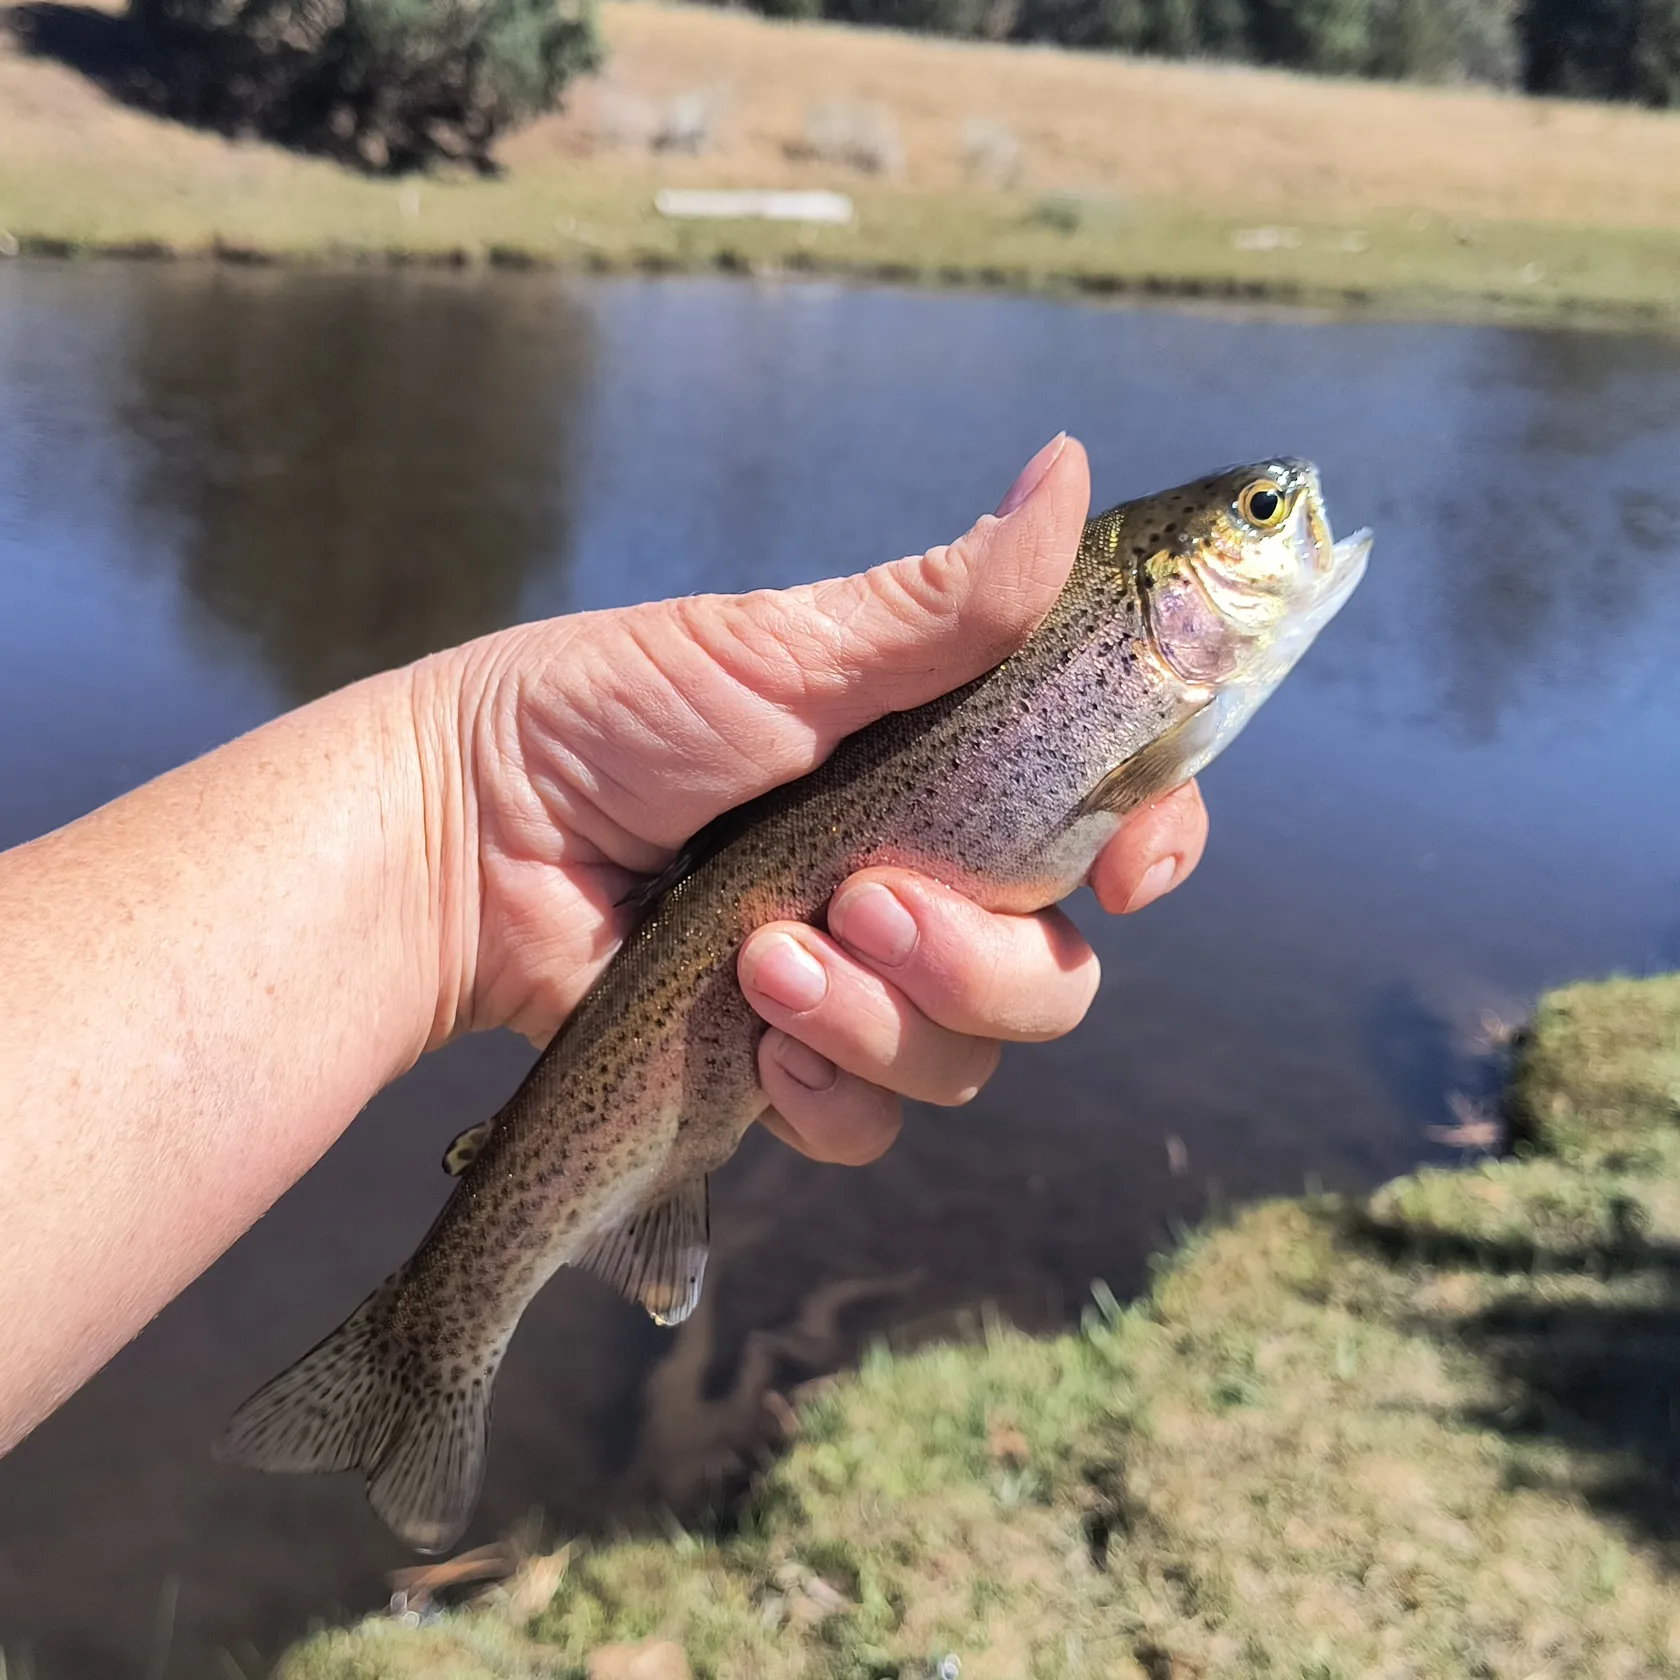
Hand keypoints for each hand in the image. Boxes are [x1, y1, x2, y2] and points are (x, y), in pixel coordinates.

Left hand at [415, 434, 1207, 1163]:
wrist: (463, 841)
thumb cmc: (606, 715)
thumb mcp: (779, 651)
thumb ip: (938, 605)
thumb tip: (1064, 465)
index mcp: (938, 772)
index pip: (1105, 817)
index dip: (1150, 847)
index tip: (1129, 873)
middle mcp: (920, 881)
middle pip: (1057, 969)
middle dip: (980, 958)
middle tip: (867, 902)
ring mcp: (856, 982)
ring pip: (970, 1056)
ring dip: (881, 1019)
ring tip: (762, 957)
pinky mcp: (787, 1066)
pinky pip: (875, 1124)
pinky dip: (829, 1095)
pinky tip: (758, 1049)